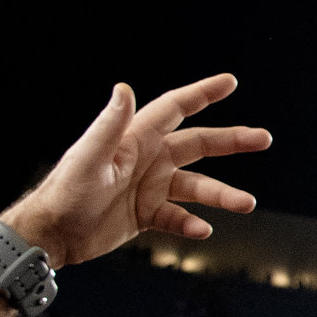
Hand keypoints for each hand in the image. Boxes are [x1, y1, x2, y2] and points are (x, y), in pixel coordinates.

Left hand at [1, 75, 269, 269]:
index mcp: (137, 139)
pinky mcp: (146, 214)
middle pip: (199, 145)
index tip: (230, 82)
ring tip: (247, 204)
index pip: (176, 108)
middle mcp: (149, 160)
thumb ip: (109, 125)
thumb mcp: (88, 157)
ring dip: (222, 194)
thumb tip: (124, 88)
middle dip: (232, 141)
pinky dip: (192, 224)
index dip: (202, 93)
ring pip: (197, 187)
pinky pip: (178, 217)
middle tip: (263, 139)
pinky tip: (202, 231)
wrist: (53, 233)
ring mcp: (150, 187)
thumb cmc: (66, 192)